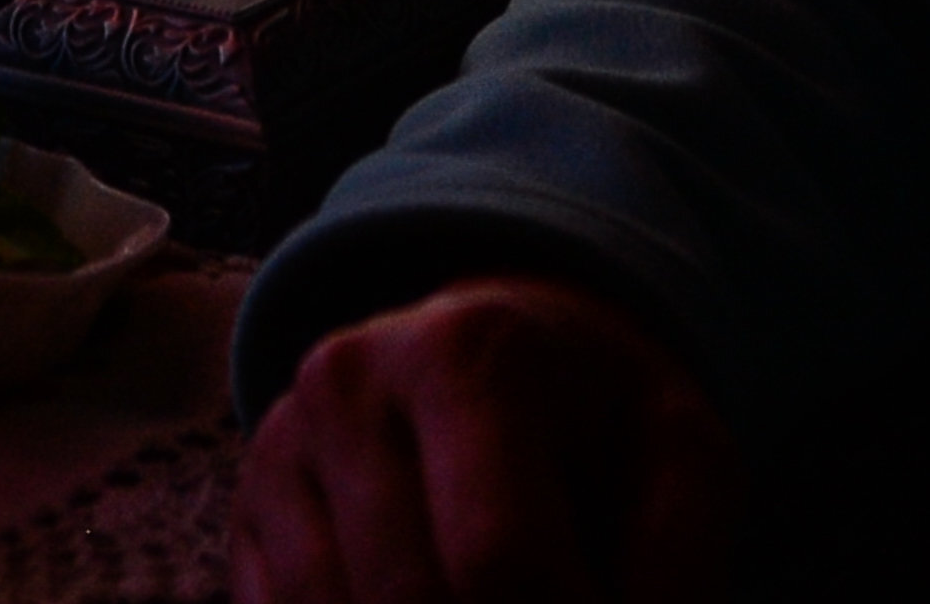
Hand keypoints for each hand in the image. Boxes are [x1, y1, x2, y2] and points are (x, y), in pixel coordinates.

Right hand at [232, 281, 733, 602]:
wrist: (504, 356)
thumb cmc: (599, 419)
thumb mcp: (681, 461)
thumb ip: (676, 570)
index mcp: (467, 351)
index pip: (500, 560)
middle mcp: (349, 379)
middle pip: (408, 601)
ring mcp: (282, 440)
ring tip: (492, 602)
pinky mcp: (249, 506)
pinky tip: (424, 603)